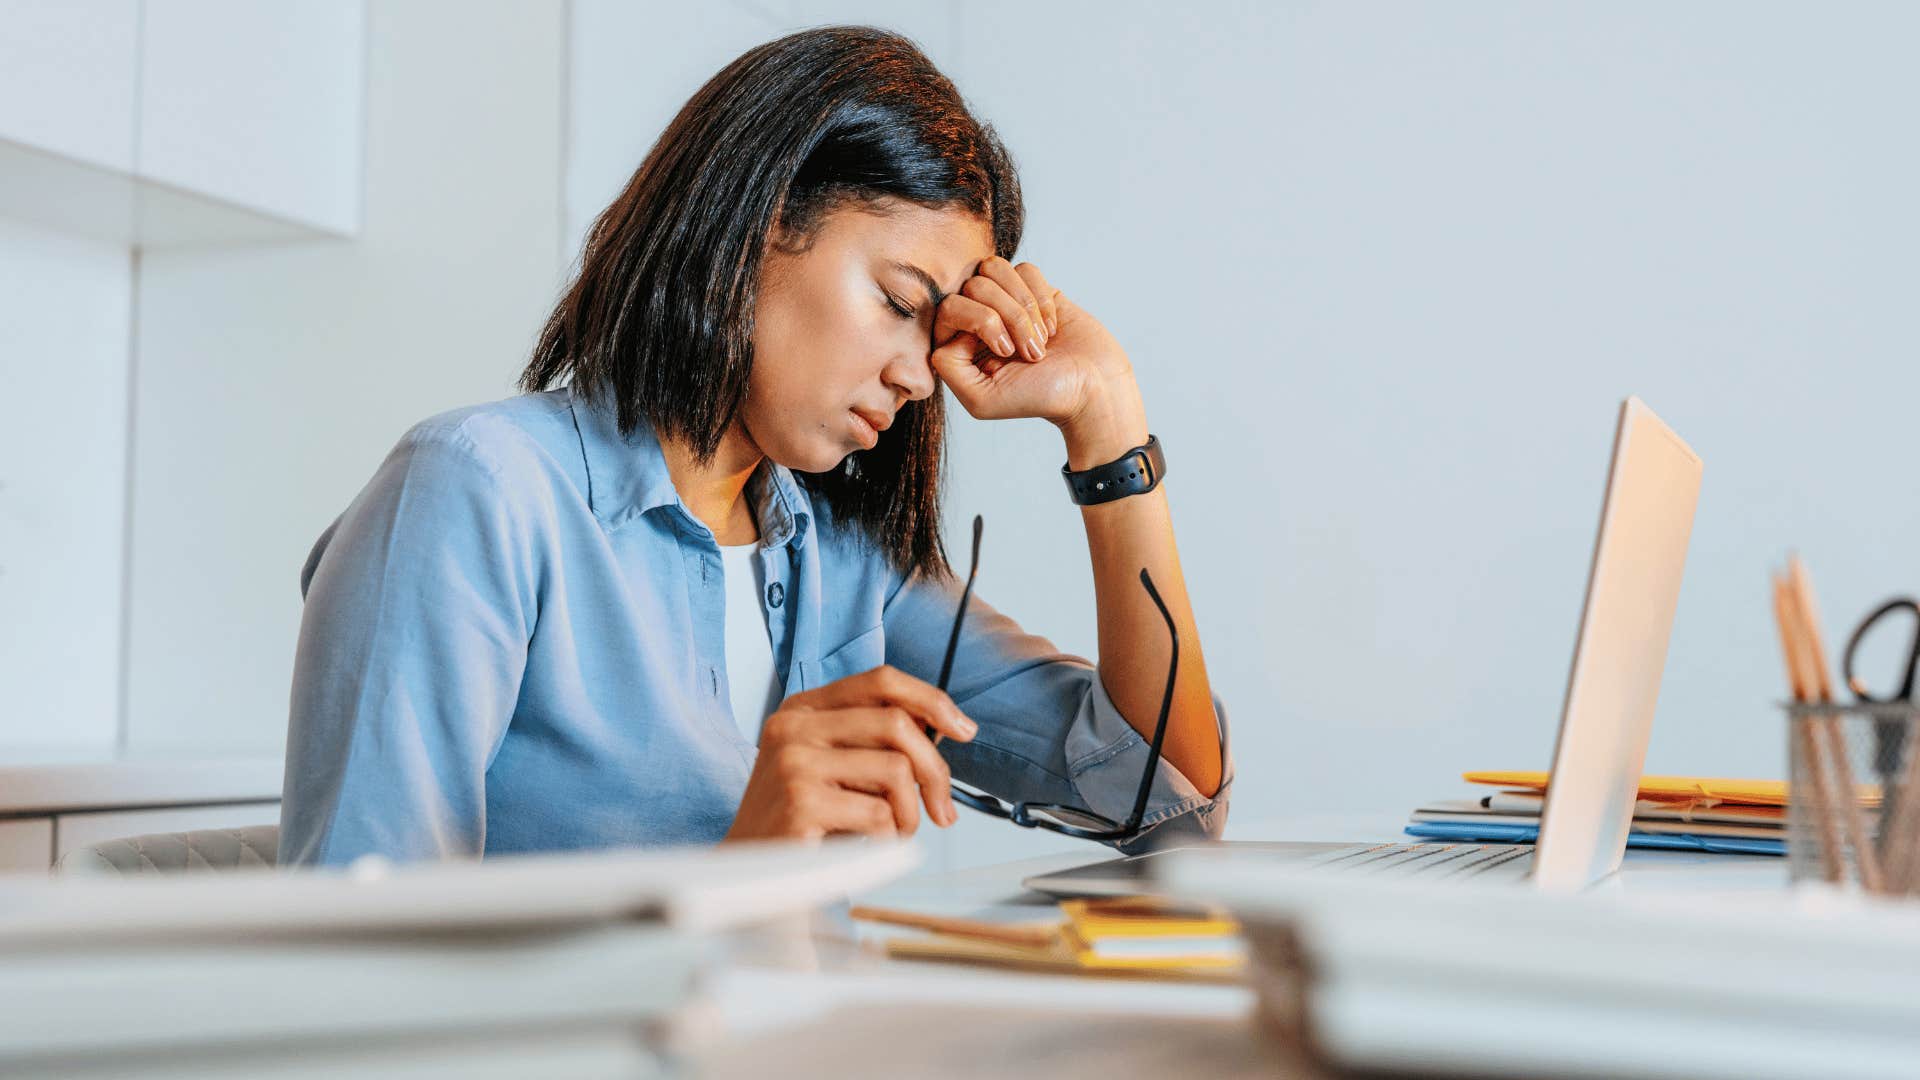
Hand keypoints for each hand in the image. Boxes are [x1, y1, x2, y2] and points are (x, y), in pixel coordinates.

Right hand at [722, 665, 977, 841]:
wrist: (751, 873)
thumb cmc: (806, 822)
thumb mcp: (836, 766)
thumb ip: (875, 740)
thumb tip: (944, 725)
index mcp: (803, 708)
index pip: (880, 680)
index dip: (931, 700)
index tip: (964, 730)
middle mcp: (793, 726)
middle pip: (897, 724)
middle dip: (935, 771)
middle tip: (944, 811)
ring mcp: (793, 761)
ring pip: (895, 770)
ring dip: (909, 813)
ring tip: (894, 833)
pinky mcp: (800, 802)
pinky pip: (879, 813)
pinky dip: (888, 838)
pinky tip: (868, 848)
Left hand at [928, 257, 1134, 427]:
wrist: (1093, 389)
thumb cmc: (1040, 399)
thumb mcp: (981, 399)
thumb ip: (948, 367)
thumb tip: (949, 328)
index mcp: (960, 345)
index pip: (948, 307)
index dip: (978, 322)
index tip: (1004, 353)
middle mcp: (980, 320)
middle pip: (974, 285)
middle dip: (1007, 317)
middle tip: (1029, 351)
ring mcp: (1007, 302)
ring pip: (996, 269)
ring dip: (1024, 307)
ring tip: (1040, 339)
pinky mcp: (1037, 291)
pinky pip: (1026, 269)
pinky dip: (1042, 299)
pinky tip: (1052, 327)